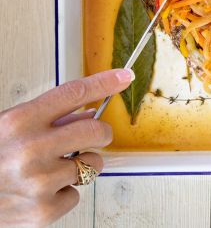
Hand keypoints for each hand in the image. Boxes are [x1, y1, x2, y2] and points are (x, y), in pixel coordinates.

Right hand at [0, 69, 133, 226]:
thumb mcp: (7, 129)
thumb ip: (47, 119)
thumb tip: (88, 114)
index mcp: (18, 122)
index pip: (73, 93)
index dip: (104, 83)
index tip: (123, 77)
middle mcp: (31, 149)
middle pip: (96, 131)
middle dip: (100, 134)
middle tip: (92, 138)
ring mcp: (39, 181)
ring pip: (92, 165)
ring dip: (80, 167)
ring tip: (49, 170)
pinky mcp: (44, 210)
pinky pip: (76, 194)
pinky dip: (62, 194)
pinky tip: (39, 192)